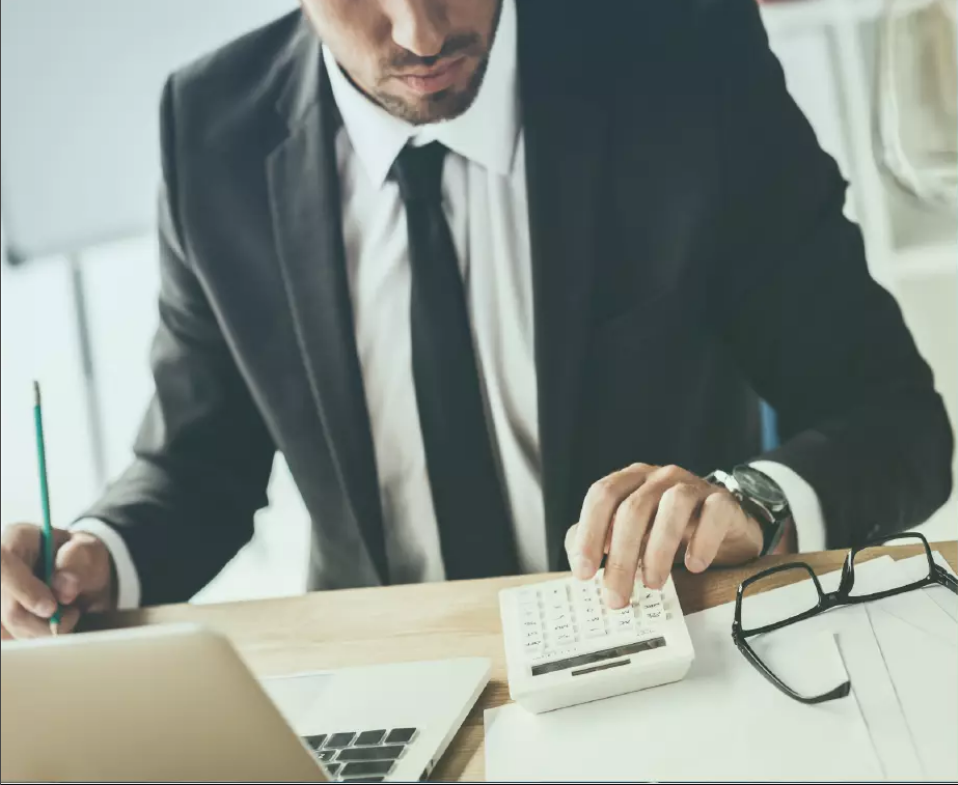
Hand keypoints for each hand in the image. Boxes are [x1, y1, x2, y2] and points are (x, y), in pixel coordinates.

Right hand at [0, 524, 114, 638]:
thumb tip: (64, 588)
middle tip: (70, 616)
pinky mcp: (1, 618)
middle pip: (5, 607)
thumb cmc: (83, 558)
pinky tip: (50, 626)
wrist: (82, 576)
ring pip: (7, 628)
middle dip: (39, 622)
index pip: (4, 564)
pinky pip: (12, 637)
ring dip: (41, 632)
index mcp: (17, 538)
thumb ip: (77, 562)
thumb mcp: (89, 550)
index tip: (51, 608)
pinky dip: (36, 638)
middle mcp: (1, 568)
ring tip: (66, 616)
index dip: (23, 590)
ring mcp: (0, 594)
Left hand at [565, 463, 764, 608]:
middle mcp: (659, 478)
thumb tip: (579, 560)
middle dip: (621, 558)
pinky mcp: (722, 502)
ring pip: (672, 506)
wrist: (724, 527)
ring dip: (658, 550)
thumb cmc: (671, 531)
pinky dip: (702, 541)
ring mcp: (692, 485)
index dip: (589, 532)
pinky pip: (713, 513)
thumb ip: (602, 542)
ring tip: (653, 583)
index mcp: (631, 481)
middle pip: (633, 508)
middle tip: (617, 595)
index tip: (583, 572)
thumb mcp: (633, 536)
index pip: (602, 495)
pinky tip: (694, 565)